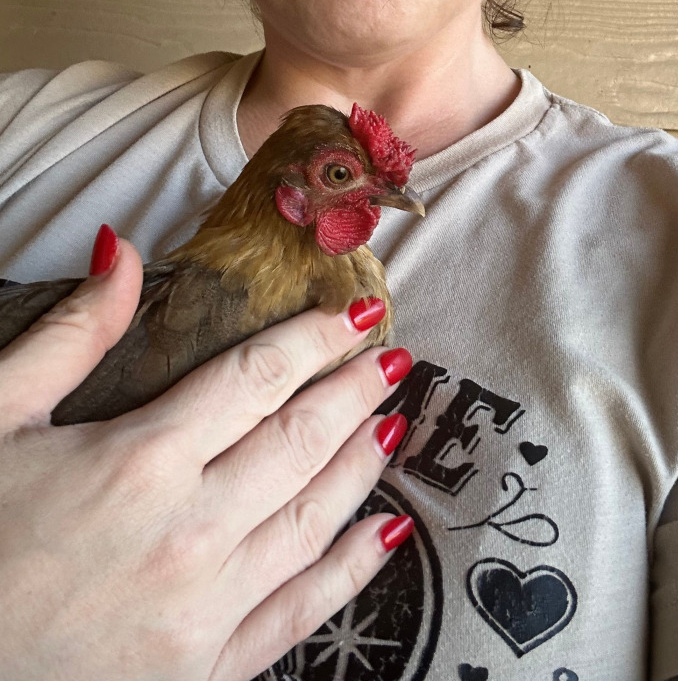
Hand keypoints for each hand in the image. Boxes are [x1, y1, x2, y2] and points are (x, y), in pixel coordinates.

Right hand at [0, 229, 411, 680]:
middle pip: (301, 440)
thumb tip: (125, 250)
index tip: (356, 311)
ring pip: (315, 518)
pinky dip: (354, 569)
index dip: (316, 337)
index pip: (259, 377)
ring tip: (393, 420)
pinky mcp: (207, 672)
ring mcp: (204, 611)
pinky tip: (388, 532)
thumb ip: (72, 335)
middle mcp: (189, 532)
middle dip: (355, 390)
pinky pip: (302, 613)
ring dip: (363, 463)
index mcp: (140, 461)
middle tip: (391, 357)